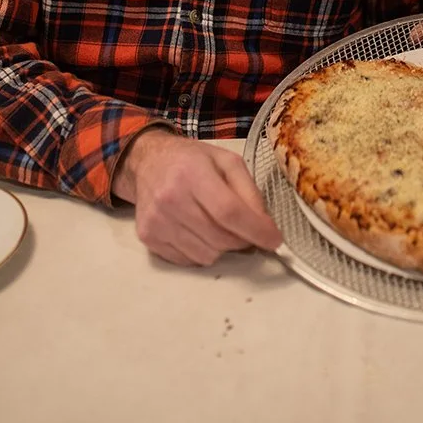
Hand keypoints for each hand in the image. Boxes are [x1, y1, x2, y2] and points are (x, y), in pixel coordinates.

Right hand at [113, 130, 282, 265]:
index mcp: (192, 174)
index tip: (275, 240)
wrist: (148, 162)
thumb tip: (265, 226)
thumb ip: (249, 191)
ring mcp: (156, 221)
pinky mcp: (148, 237)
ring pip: (206, 255)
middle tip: (245, 228)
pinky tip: (199, 231)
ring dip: (222, 246)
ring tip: (217, 225)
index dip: (256, 230)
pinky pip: (188, 261)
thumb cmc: (192, 160)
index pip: (229, 211)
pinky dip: (202, 251)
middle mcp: (170, 199)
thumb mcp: (228, 162)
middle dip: (243, 239)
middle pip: (220, 238)